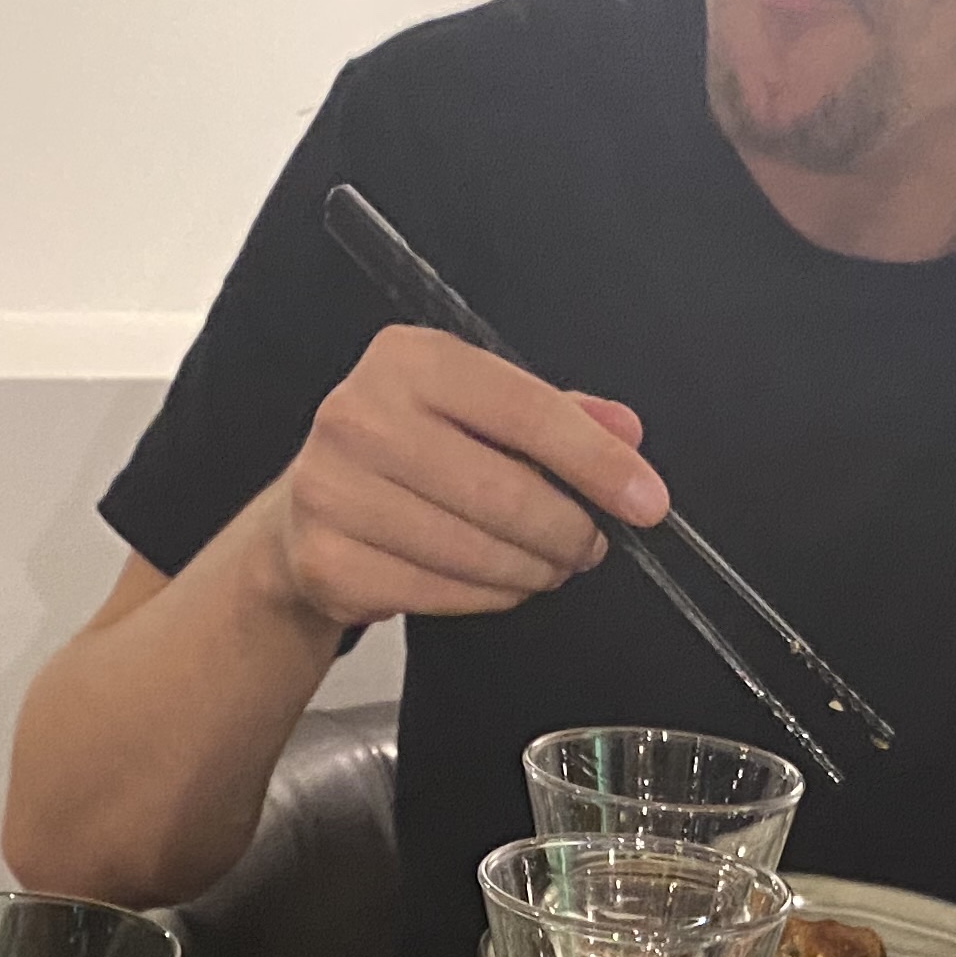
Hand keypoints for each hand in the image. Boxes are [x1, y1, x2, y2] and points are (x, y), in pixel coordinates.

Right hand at [257, 325, 668, 630]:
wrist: (307, 507)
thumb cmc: (406, 451)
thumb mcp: (477, 410)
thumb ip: (556, 416)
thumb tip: (628, 433)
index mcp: (410, 359)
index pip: (526, 410)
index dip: (598, 463)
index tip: (648, 503)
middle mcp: (360, 414)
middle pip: (506, 492)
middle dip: (568, 531)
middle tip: (588, 546)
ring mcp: (335, 491)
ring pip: (477, 551)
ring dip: (534, 569)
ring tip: (547, 565)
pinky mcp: (328, 561)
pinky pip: (440, 594)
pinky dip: (489, 597)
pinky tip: (498, 582)